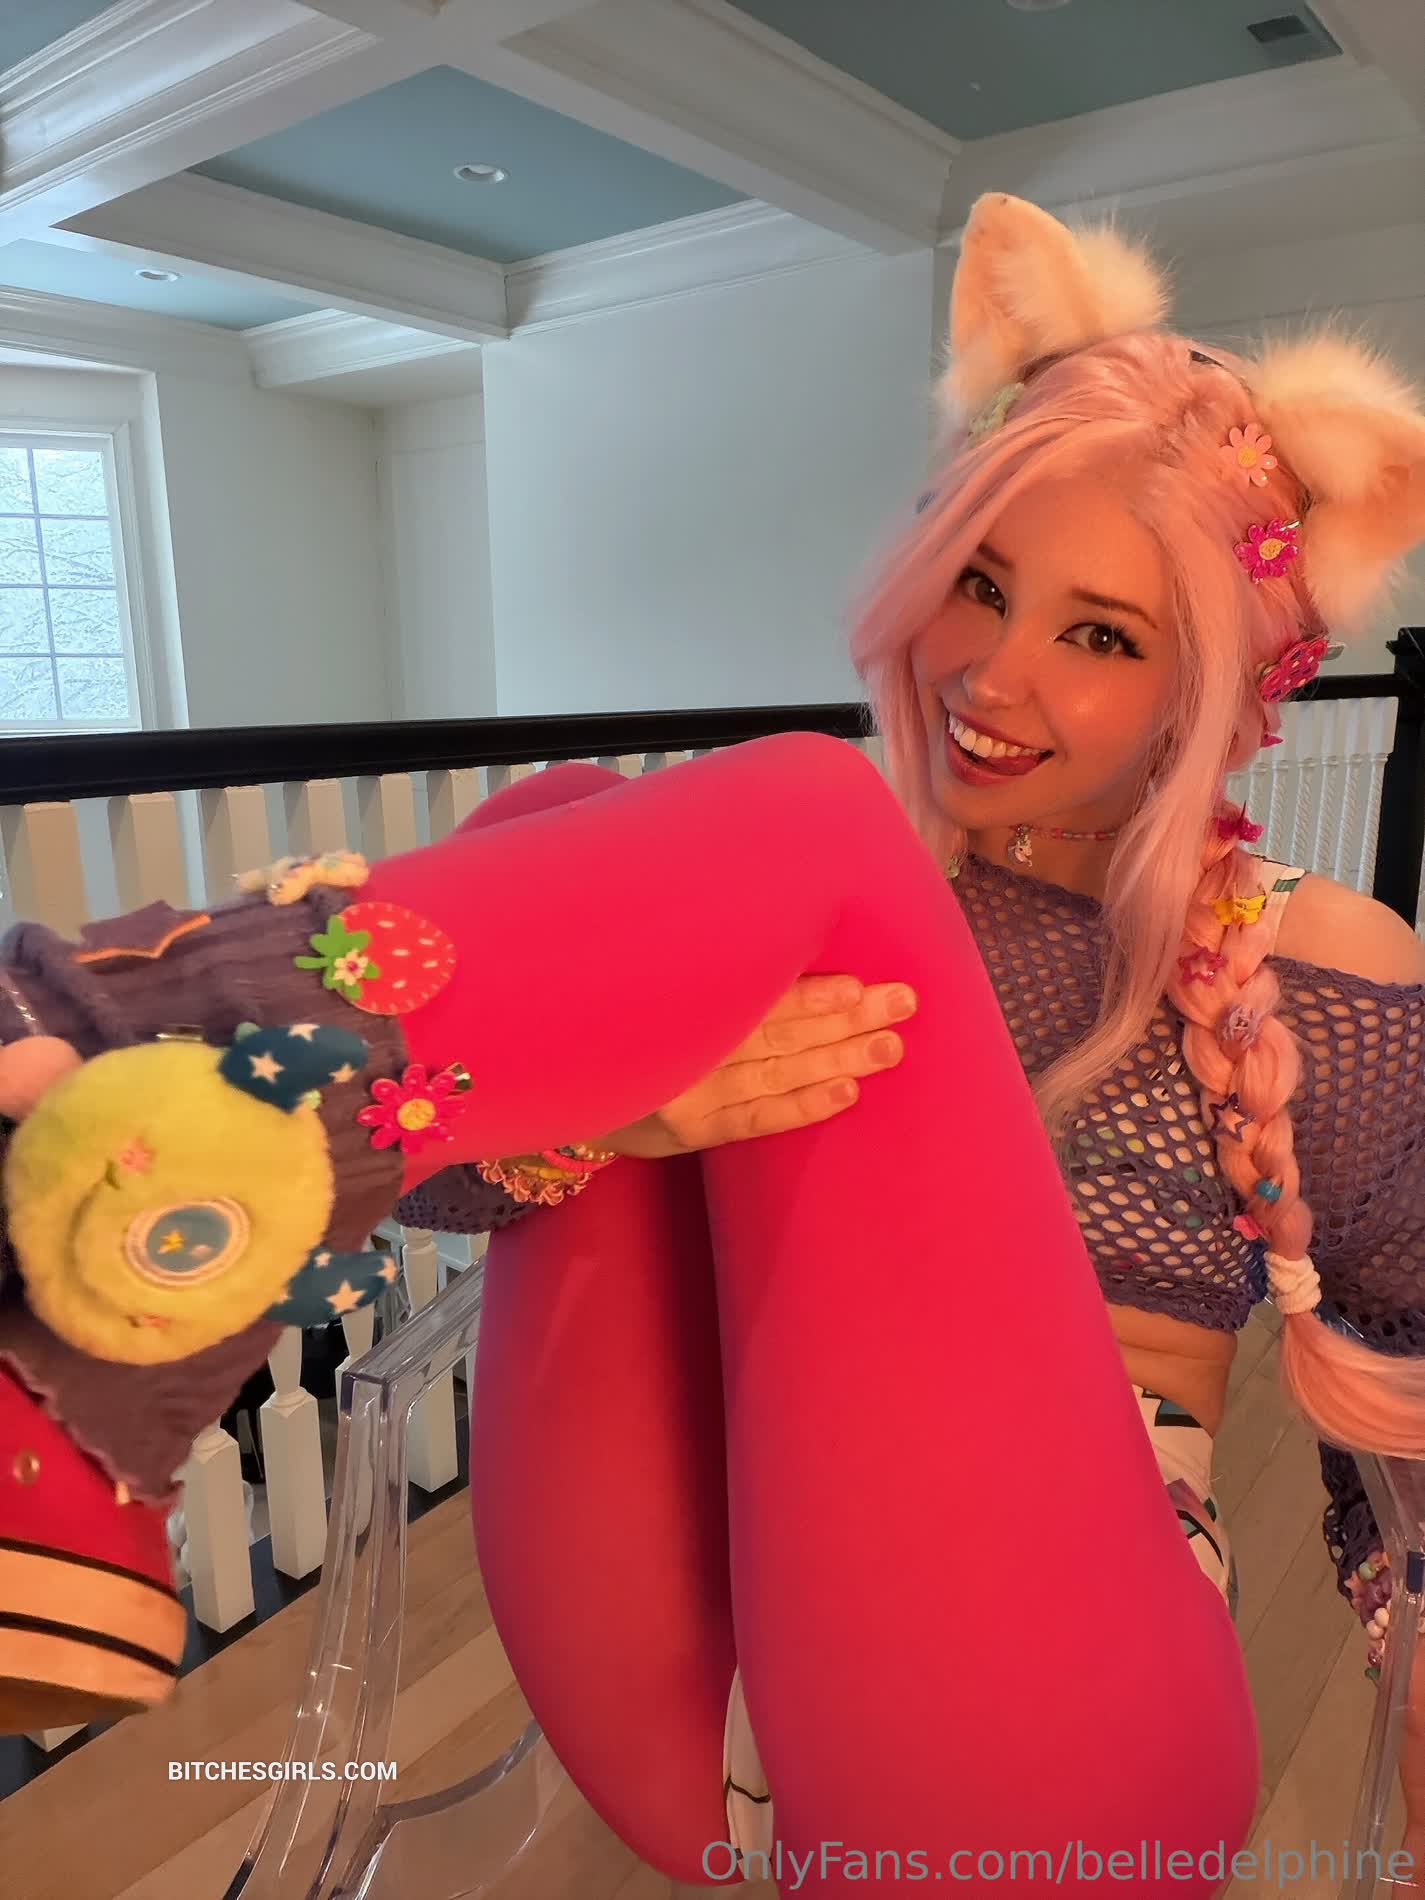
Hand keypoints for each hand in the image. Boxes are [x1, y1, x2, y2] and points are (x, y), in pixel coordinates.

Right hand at [594, 976, 915, 1159]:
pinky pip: (758, 1118)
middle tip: (902, 1002)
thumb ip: (714, 971)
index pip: (758, 999)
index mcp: (678, 999)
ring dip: (840, 1058)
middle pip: (777, 1032)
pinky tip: (847, 1092)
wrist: (573, 1083)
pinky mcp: (692, 1131)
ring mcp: (687, 1095)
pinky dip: (805, 1105)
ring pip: (778, 1073)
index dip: (810, 994)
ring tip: (890, 1047)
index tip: (859, 985)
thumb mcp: (659, 984)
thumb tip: (792, 939)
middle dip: (846, 1017)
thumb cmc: (634, 1020)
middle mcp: (682, 1047)